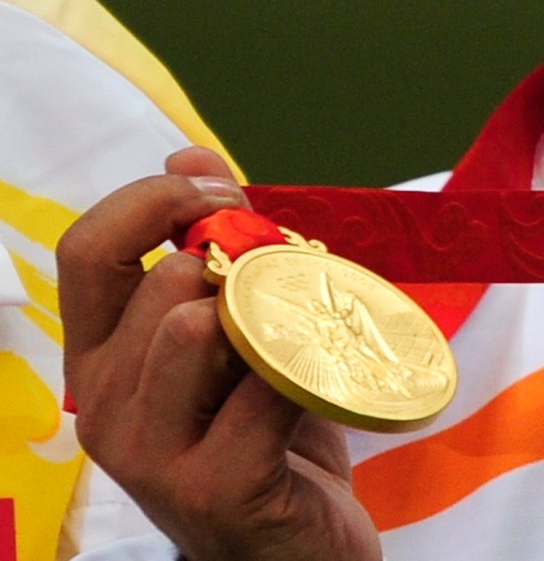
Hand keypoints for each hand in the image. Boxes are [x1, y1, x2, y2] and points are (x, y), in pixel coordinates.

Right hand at [58, 148, 381, 560]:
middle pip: (161, 283)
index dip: (152, 198)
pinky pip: (265, 385)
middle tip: (293, 276)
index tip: (220, 189)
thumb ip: (213, 244)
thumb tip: (184, 151)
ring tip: (302, 338)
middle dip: (242, 259)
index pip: (84, 248)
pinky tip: (330, 381)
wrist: (297, 551)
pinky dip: (310, 367)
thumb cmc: (266, 432)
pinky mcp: (215, 487)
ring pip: (195, 329)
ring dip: (268, 315)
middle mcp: (103, 405)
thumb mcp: (234, 334)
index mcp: (102, 358)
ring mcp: (153, 454)